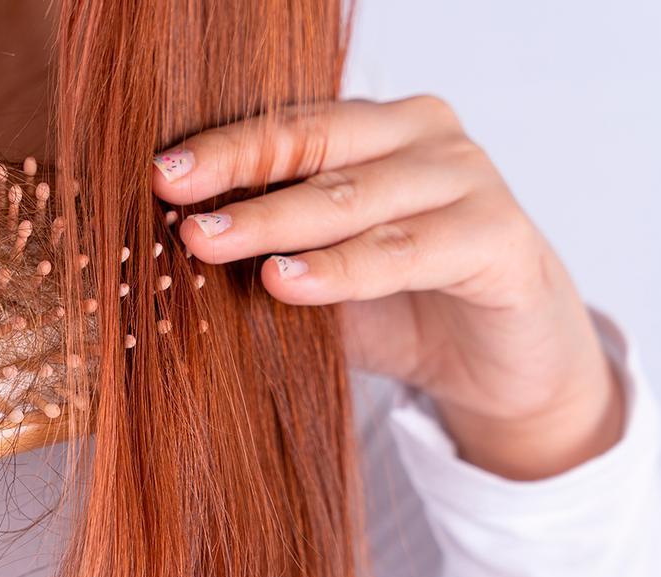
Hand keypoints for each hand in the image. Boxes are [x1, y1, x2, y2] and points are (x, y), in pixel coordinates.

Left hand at [152, 96, 623, 480]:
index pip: (289, 127)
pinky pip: (404, 252)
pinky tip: (286, 281)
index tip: (160, 177)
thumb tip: (173, 248)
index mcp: (378, 129)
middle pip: (314, 146)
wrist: (500, 366)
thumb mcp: (319, 275)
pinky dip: (341, 269)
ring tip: (208, 244)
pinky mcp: (500, 237)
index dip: (223, 149)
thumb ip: (266, 251)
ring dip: (273, 222)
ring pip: (352, 197)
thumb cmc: (397, 308)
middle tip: (174, 205)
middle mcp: (426, 137)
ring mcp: (470, 178)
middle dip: (236, 175)